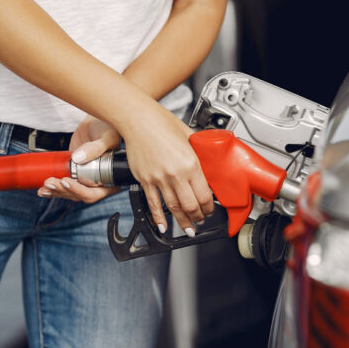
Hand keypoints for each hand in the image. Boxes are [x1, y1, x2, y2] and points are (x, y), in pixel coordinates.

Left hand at [38, 115, 120, 202]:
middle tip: (51, 181)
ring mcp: (84, 178)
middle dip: (63, 190)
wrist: (96, 121)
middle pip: (79, 194)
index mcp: (110, 179)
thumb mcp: (107, 137)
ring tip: (46, 184)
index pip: (95, 193)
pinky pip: (63, 185)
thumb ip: (96, 148)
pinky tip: (43, 190)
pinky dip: (53, 189)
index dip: (79, 191)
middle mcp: (98, 182)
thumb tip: (78, 159)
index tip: (67, 181)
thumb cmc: (109, 128)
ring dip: (56, 191)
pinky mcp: (73, 173)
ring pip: (69, 192)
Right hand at [121, 104, 213, 236]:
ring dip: (182, 221)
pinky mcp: (145, 180)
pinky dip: (159, 218)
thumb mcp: (189, 135)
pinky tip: (163, 226)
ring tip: (188, 228)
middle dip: (198, 217)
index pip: (204, 195)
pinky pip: (153, 204)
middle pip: (191, 206)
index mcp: (190, 163)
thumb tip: (208, 157)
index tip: (211, 209)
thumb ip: (199, 150)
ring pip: (173, 208)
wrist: (138, 119)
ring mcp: (159, 179)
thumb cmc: (161, 122)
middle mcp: (175, 174)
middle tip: (201, 220)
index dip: (209, 207)